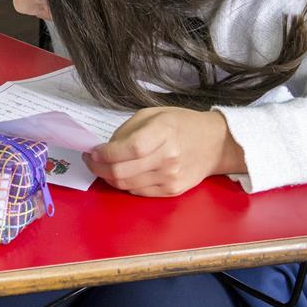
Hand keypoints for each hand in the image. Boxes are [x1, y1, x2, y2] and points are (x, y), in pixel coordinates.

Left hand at [82, 107, 245, 196]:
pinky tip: (123, 173)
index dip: (106, 153)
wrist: (215, 143)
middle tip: (91, 161)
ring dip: (108, 177)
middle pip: (123, 172)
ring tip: (103, 166)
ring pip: (126, 185)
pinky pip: (138, 192)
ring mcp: (170, 178)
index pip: (130, 149)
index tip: (93, 151)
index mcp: (164, 132)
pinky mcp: (172, 191)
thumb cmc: (182, 124)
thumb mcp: (154, 114)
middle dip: (98, 168)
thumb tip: (105, 150)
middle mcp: (168, 158)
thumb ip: (128, 131)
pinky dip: (124, 184)